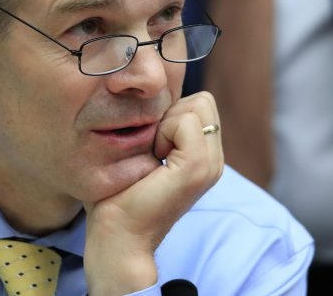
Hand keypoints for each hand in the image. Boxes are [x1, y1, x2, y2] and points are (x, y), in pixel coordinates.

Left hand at [83, 91, 223, 294]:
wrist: (118, 237)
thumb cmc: (119, 195)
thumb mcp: (144, 150)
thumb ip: (158, 125)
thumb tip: (151, 95)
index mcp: (205, 155)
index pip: (200, 103)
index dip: (170, 112)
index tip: (150, 143)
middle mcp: (214, 159)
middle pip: (203, 100)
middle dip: (171, 113)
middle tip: (152, 147)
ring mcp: (211, 164)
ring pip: (198, 105)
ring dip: (166, 123)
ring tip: (152, 154)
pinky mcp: (198, 167)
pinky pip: (186, 121)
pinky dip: (163, 132)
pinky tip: (153, 159)